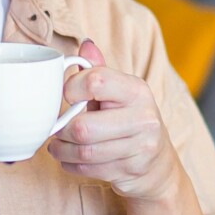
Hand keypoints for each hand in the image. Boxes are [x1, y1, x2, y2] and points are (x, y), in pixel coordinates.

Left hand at [47, 39, 181, 201]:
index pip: (96, 81)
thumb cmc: (129, 120)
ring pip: (85, 152)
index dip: (71, 88)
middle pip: (84, 127)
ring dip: (62, 150)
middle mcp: (143, 117)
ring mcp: (140, 146)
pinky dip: (70, 165)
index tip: (66, 95)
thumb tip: (86, 44)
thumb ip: (99, 70)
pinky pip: (89, 170)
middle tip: (56, 129)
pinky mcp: (132, 170)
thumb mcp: (118, 92)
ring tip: (57, 145)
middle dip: (62, 130)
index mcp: (137, 90)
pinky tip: (69, 158)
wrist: (157, 163)